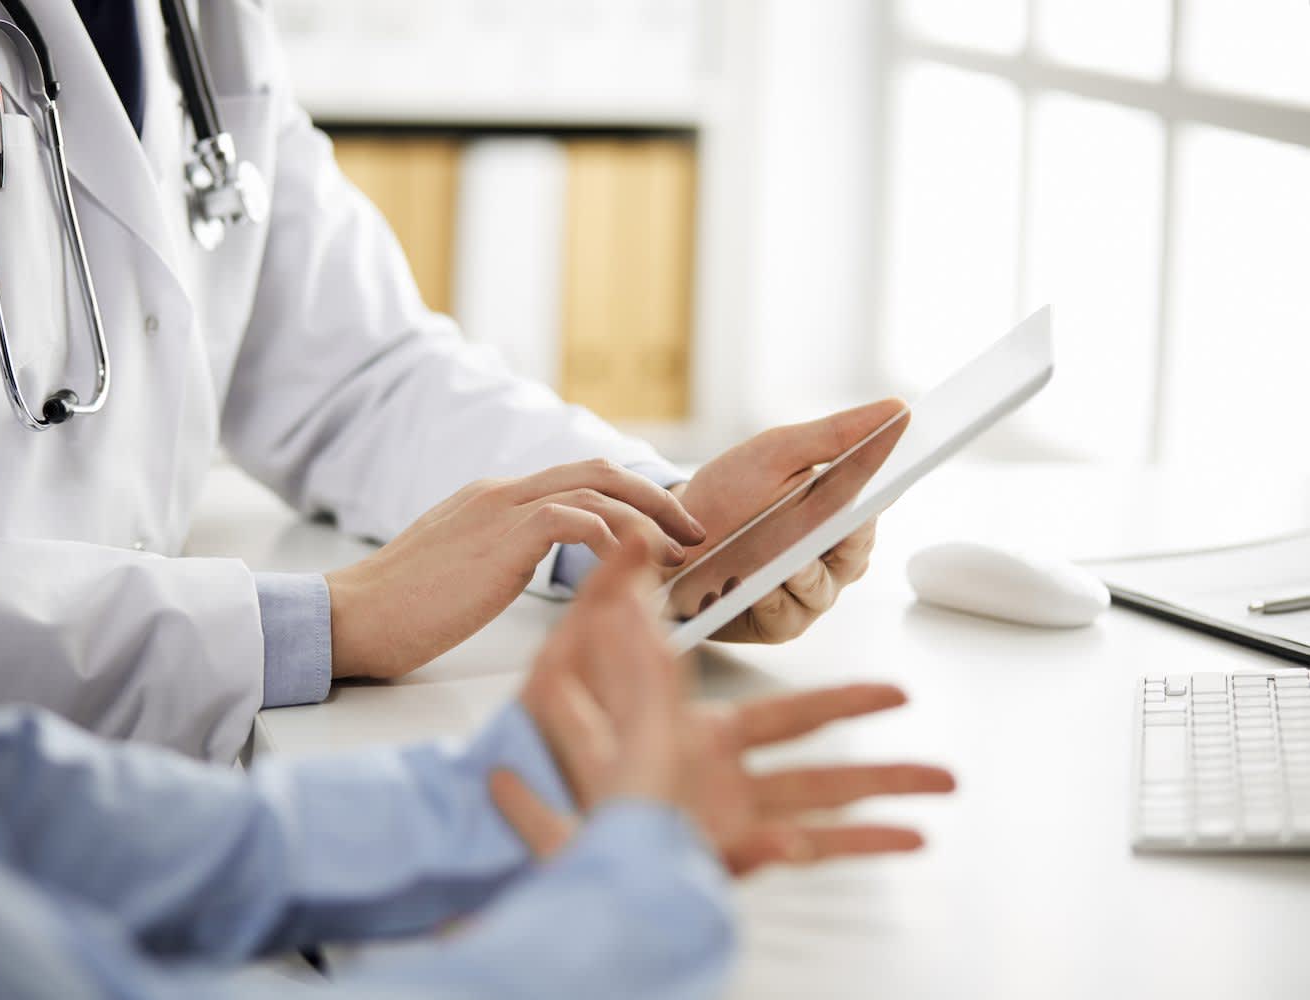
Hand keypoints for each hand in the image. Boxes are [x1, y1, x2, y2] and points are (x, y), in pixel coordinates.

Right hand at [326, 461, 706, 680]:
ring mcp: (502, 508)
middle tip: (691, 530)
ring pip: (598, 487)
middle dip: (655, 497)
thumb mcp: (465, 571)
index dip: (629, 498)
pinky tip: (630, 565)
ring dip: (649, 517)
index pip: (578, 480)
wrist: (355, 616)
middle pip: (600, 471)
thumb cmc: (404, 609)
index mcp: (495, 499)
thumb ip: (506, 555)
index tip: (663, 527)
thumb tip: (546, 567)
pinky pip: (577, 519)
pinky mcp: (503, 536)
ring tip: (677, 553)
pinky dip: (614, 537)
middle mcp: (503, 492)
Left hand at [497, 539, 955, 875]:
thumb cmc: (538, 759)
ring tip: (940, 792)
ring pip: (817, 807)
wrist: (520, 833)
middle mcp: (718, 775)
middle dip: (876, 755)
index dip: (842, 703)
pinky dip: (845, 850)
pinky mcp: (715, 857)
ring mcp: (719, 818)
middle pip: (814, 759)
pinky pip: (792, 859)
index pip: (782, 713)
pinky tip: (900, 844)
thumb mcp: (567, 678)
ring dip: (880, 798)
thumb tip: (636, 556)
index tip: (893, 695)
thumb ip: (607, 621)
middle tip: (935, 751)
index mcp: (695, 735)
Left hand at [668, 399, 908, 643]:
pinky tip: (754, 588)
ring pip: (824, 585)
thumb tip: (897, 408)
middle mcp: (831, 555)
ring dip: (805, 572)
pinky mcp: (779, 622)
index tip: (907, 466)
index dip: (894, 482)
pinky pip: (786, 615)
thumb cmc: (729, 494)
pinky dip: (770, 599)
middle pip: (857, 548)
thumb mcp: (775, 453)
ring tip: (792, 562)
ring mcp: (807, 592)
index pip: (877, 499)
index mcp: (840, 510)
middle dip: (850, 534)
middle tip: (848, 518)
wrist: (669, 538)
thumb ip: (834, 435)